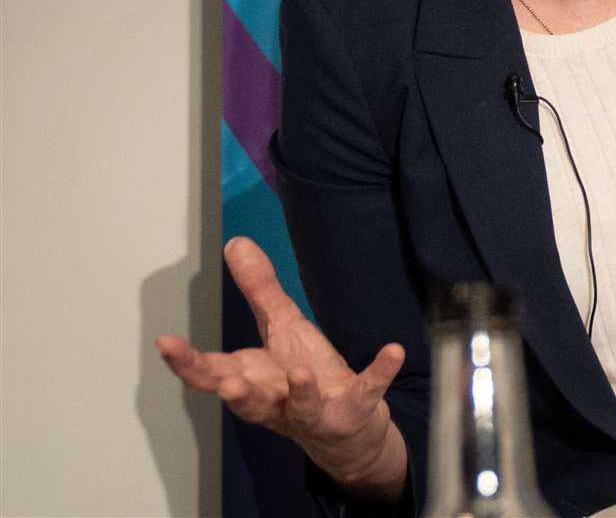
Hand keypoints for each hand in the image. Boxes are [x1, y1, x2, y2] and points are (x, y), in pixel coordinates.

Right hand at [156, 237, 407, 497]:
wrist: (347, 429)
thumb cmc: (306, 376)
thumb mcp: (283, 328)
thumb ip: (258, 289)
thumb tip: (235, 243)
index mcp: (253, 379)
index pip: (211, 373)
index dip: (187, 362)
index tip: (165, 342)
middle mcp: (276, 401)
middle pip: (248, 401)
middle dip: (235, 393)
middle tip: (226, 383)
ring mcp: (316, 410)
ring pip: (302, 406)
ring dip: (300, 391)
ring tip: (299, 372)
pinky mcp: (354, 410)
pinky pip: (367, 391)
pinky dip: (379, 372)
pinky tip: (392, 352)